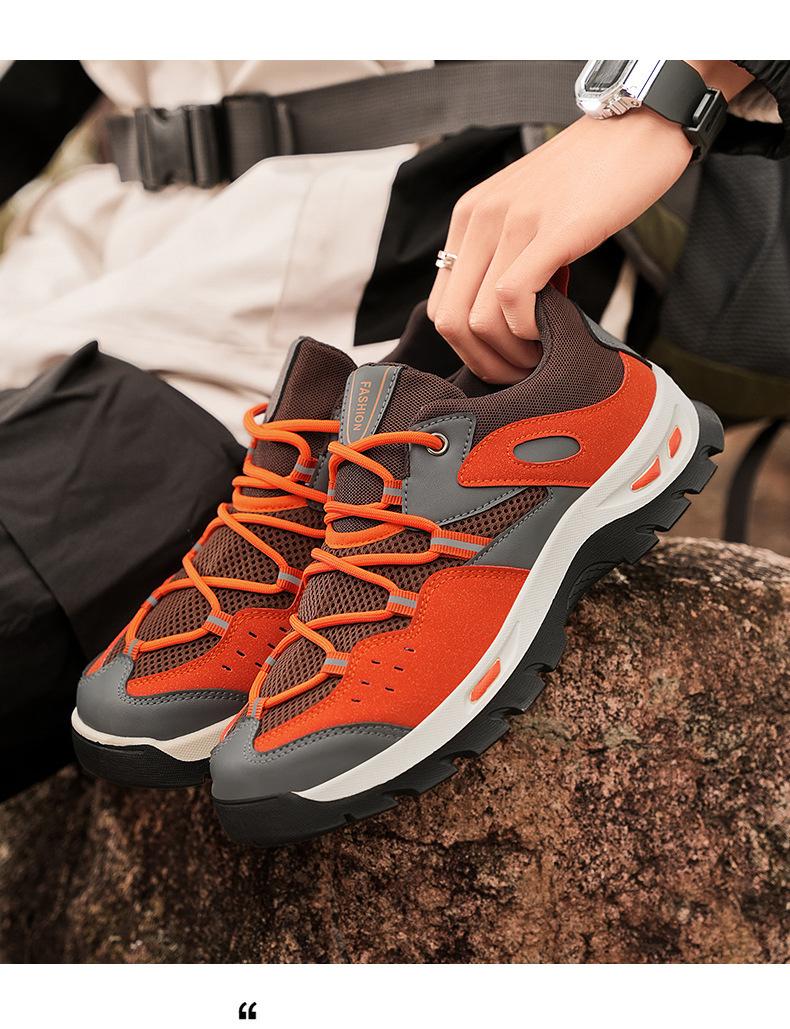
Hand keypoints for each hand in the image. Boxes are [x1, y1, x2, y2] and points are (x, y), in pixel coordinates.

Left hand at [427, 108, 692, 381]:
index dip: (468, 350)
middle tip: (523, 373)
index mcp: (469, 218)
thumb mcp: (531, 214)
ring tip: (542, 357)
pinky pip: (513, 298)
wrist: (641, 124)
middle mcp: (480, 218)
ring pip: (478, 319)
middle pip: (451, 322)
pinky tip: (551, 330)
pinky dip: (528, 331)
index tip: (505, 362)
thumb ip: (511, 258)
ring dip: (510, 354)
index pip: (441, 306)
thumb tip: (510, 321)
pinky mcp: (550, 230)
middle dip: (485, 363)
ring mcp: (512, 222)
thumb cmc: (593, 176)